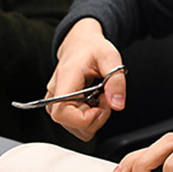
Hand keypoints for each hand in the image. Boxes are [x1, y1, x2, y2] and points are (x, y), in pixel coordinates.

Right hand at [46, 18, 125, 140]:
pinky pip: (76, 124)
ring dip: (94, 117)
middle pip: (71, 125)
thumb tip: (117, 105)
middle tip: (106, 96)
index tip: (102, 105)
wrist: (80, 43)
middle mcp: (54, 94)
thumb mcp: (110, 57)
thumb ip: (116, 81)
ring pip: (75, 128)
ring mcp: (55, 102)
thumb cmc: (92, 49)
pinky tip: (93, 101)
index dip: (85, 118)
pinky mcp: (60, 107)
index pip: (63, 114)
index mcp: (64, 80)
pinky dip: (89, 117)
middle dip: (96, 117)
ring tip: (100, 96)